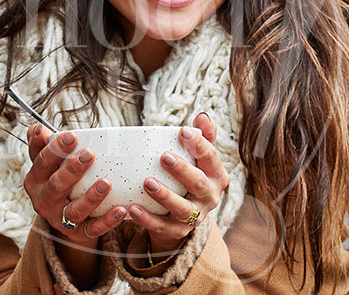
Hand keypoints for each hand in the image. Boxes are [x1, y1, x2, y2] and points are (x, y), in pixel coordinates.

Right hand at [23, 124, 126, 246]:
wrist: (63, 218)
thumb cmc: (58, 180)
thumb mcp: (47, 164)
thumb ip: (42, 145)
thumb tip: (37, 128)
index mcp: (35, 180)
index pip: (41, 162)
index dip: (54, 149)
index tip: (71, 136)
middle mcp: (44, 201)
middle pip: (56, 185)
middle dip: (72, 170)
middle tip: (88, 154)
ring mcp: (60, 219)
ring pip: (74, 210)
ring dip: (91, 197)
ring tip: (106, 183)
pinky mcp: (78, 233)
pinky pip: (93, 229)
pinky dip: (107, 221)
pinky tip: (121, 210)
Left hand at [128, 112, 229, 256]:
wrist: (185, 215)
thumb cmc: (192, 176)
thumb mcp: (201, 159)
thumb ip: (204, 137)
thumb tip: (202, 115)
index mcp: (216, 175)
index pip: (211, 158)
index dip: (199, 144)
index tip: (182, 131)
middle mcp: (210, 197)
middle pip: (198, 184)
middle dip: (182, 170)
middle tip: (164, 156)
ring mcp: (195, 217)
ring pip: (181, 208)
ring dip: (164, 196)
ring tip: (147, 182)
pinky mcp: (178, 232)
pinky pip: (162, 227)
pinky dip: (147, 219)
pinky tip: (132, 208)